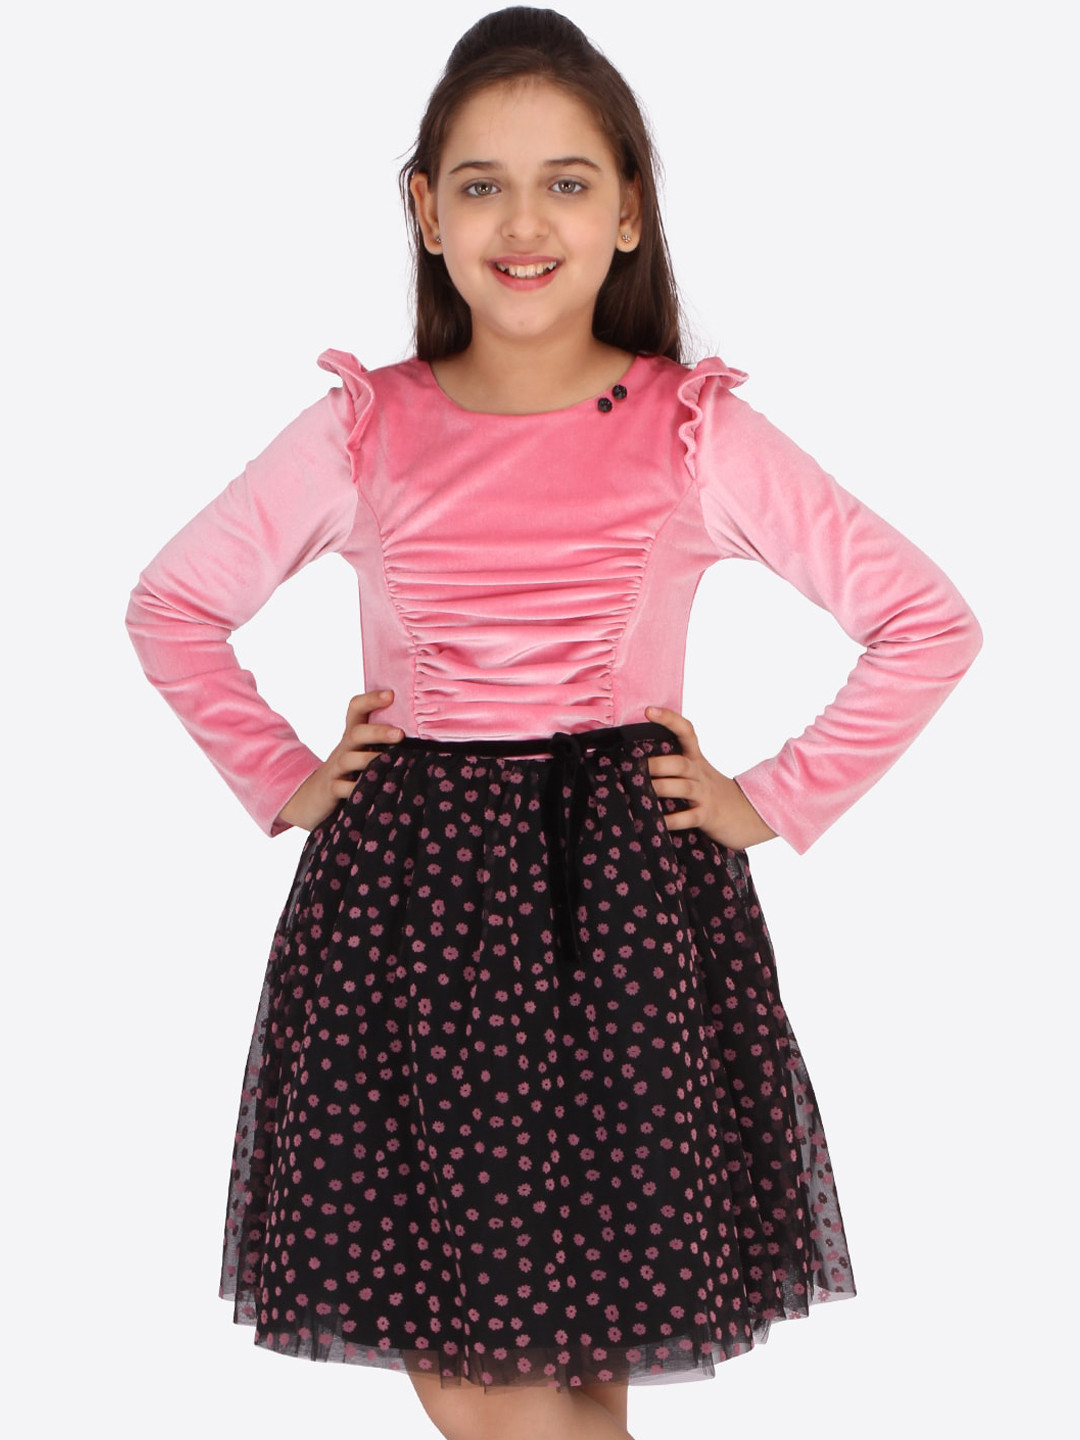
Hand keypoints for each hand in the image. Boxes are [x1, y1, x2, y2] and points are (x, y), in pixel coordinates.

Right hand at [277, 689, 403, 831]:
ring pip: (348, 759)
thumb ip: (383, 742)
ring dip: (368, 759)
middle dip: (378, 731)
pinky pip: (341, 788)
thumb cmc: (349, 772)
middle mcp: (344, 748)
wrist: (311, 797)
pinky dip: (355, 789)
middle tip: (400, 734)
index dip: (371, 699)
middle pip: (357, 733)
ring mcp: (336, 769)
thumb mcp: (361, 752)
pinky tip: (374, 791)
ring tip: (389, 762)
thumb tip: (424, 735)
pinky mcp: (331, 789)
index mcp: (353, 736)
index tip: (391, 695)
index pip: (356, 709)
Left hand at [644, 705, 776, 849]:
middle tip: (635, 765)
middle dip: (658, 763)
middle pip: (680, 763)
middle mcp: (700, 774)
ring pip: (683, 787)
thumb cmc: (713, 793)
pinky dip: (673, 820)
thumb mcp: (698, 773)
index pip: (686, 732)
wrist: (749, 813)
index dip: (669, 719)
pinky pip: (689, 817)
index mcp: (697, 760)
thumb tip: (637, 761)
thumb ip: (675, 765)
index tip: (649, 710)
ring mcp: (705, 795)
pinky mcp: (708, 816)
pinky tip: (657, 821)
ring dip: (662, 787)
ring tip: (641, 790)